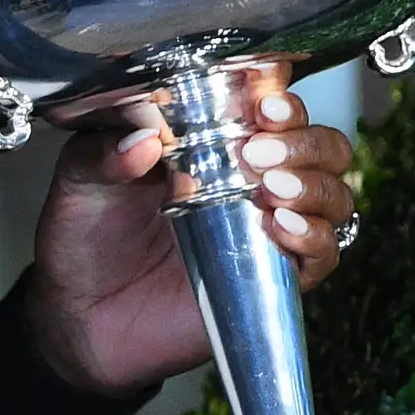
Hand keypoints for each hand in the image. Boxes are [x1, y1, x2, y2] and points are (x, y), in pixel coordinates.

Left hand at [17, 76, 359, 397]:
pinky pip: (323, 254)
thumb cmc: (87, 237)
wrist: (79, 315)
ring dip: (314, 185)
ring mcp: (268, 228)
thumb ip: (104, 151)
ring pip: (334, 195)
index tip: (264, 104)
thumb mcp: (81, 179)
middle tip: (258, 151)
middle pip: (323, 145)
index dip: (283, 99)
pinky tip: (280, 226)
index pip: (277, 106)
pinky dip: (314, 236)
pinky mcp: (274, 278)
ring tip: (271, 189)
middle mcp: (254, 179)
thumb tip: (143, 137)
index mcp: (217, 141)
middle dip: (304, 141)